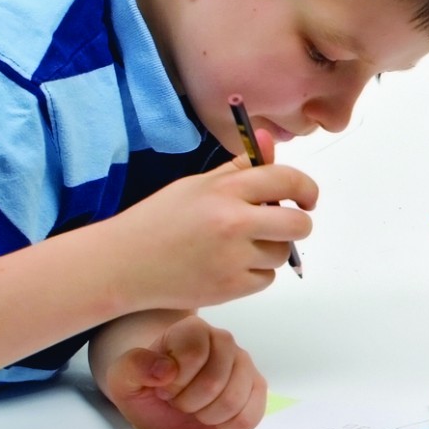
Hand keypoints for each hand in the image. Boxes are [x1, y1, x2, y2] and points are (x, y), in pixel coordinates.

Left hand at [98, 315, 267, 428]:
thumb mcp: (122, 380)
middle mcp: (224, 340)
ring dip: (207, 416)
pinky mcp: (257, 388)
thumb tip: (166, 369)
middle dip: (189, 403)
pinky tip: (215, 420)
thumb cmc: (147, 389)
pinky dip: (228, 426)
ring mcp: (244, 364)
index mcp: (192, 330)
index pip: (194, 354)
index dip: (175, 382)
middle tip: (178, 402)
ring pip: (234, 400)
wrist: (165, 409)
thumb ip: (132, 367)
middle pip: (215, 380)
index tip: (163, 388)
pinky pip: (250, 415)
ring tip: (195, 410)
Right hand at [110, 131, 315, 310]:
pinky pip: (266, 279)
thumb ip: (239, 167)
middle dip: (298, 223)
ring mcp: (233, 258)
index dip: (305, 188)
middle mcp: (232, 222)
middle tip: (282, 224)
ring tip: (238, 245)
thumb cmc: (159, 220)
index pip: (287, 180)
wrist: (122, 264)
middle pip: (299, 224)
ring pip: (281, 253)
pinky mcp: (230, 288)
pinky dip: (255, 273)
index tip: (305, 197)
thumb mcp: (197, 185)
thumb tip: (268, 140)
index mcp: (224, 190)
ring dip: (270, 249)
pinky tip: (227, 265)